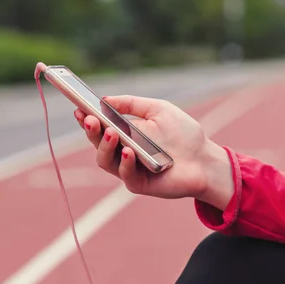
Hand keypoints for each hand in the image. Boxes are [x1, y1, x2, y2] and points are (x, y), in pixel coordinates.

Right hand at [74, 95, 233, 208]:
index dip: (87, 118)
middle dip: (91, 130)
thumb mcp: (159, 110)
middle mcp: (122, 151)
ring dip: (104, 146)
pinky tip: (129, 151)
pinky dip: (124, 163)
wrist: (205, 159)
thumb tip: (105, 99)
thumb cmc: (184, 134)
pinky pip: (125, 175)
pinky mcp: (138, 183)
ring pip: (105, 160)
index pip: (99, 126)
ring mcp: (129, 168)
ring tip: (111, 132)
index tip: (79, 108)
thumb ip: (133, 104)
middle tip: (89, 118)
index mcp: (125, 133)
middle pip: (97, 143)